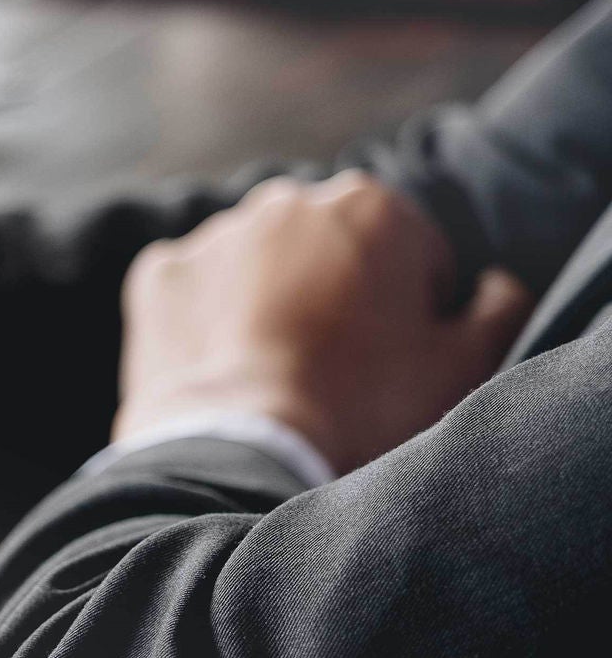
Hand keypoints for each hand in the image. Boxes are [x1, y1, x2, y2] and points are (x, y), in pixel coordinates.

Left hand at [114, 172, 531, 474]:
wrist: (244, 456)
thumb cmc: (364, 410)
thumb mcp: (463, 365)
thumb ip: (498, 308)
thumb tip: (492, 286)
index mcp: (372, 205)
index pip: (412, 255)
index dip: (414, 314)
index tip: (396, 362)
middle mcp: (287, 201)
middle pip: (329, 250)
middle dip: (337, 294)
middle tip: (336, 370)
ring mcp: (214, 234)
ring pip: (257, 265)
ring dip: (269, 302)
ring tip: (276, 376)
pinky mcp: (158, 274)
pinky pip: (192, 291)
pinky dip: (205, 322)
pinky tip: (223, 371)